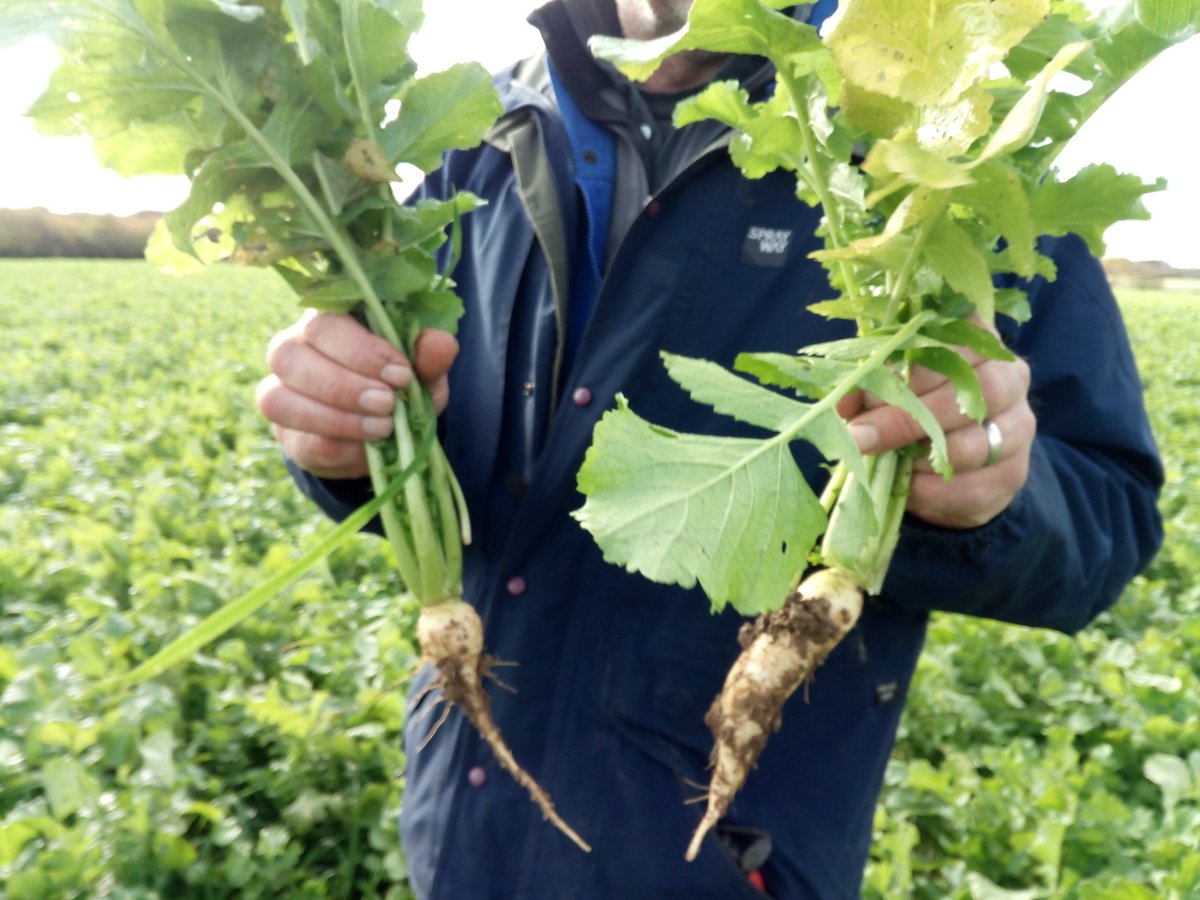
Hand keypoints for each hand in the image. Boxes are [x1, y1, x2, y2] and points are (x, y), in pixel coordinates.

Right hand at [257, 310, 457, 478]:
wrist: (385, 430)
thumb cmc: (399, 384)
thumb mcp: (423, 370)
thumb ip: (430, 355)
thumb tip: (440, 342)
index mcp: (326, 320)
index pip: (324, 323)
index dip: (360, 351)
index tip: (401, 374)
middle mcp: (291, 349)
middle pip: (288, 356)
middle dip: (343, 385)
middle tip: (388, 404)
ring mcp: (280, 391)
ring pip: (279, 400)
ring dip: (335, 419)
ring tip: (381, 428)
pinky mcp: (286, 433)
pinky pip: (298, 440)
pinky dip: (338, 447)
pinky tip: (368, 449)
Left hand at [838, 340, 1035, 529]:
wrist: (949, 471)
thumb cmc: (915, 411)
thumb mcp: (891, 389)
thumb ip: (870, 385)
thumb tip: (842, 400)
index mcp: (976, 341)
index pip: (955, 336)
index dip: (911, 361)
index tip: (870, 379)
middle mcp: (1009, 376)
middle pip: (971, 389)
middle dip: (908, 416)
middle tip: (862, 434)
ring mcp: (1018, 425)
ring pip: (977, 441)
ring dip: (922, 456)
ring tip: (888, 461)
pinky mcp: (1014, 472)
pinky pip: (975, 484)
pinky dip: (934, 489)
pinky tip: (909, 486)